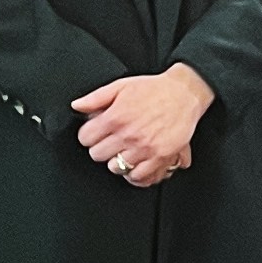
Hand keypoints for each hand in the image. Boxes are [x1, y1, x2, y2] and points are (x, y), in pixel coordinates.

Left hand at [74, 62, 212, 187]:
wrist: (184, 94)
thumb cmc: (154, 89)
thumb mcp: (121, 86)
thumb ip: (96, 97)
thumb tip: (77, 106)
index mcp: (116, 116)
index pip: (85, 138)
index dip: (88, 135)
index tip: (95, 133)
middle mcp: (128, 134)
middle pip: (97, 155)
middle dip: (101, 147)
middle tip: (110, 141)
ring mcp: (144, 148)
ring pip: (115, 168)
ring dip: (117, 161)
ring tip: (124, 151)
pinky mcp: (160, 157)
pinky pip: (138, 176)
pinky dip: (134, 172)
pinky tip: (136, 162)